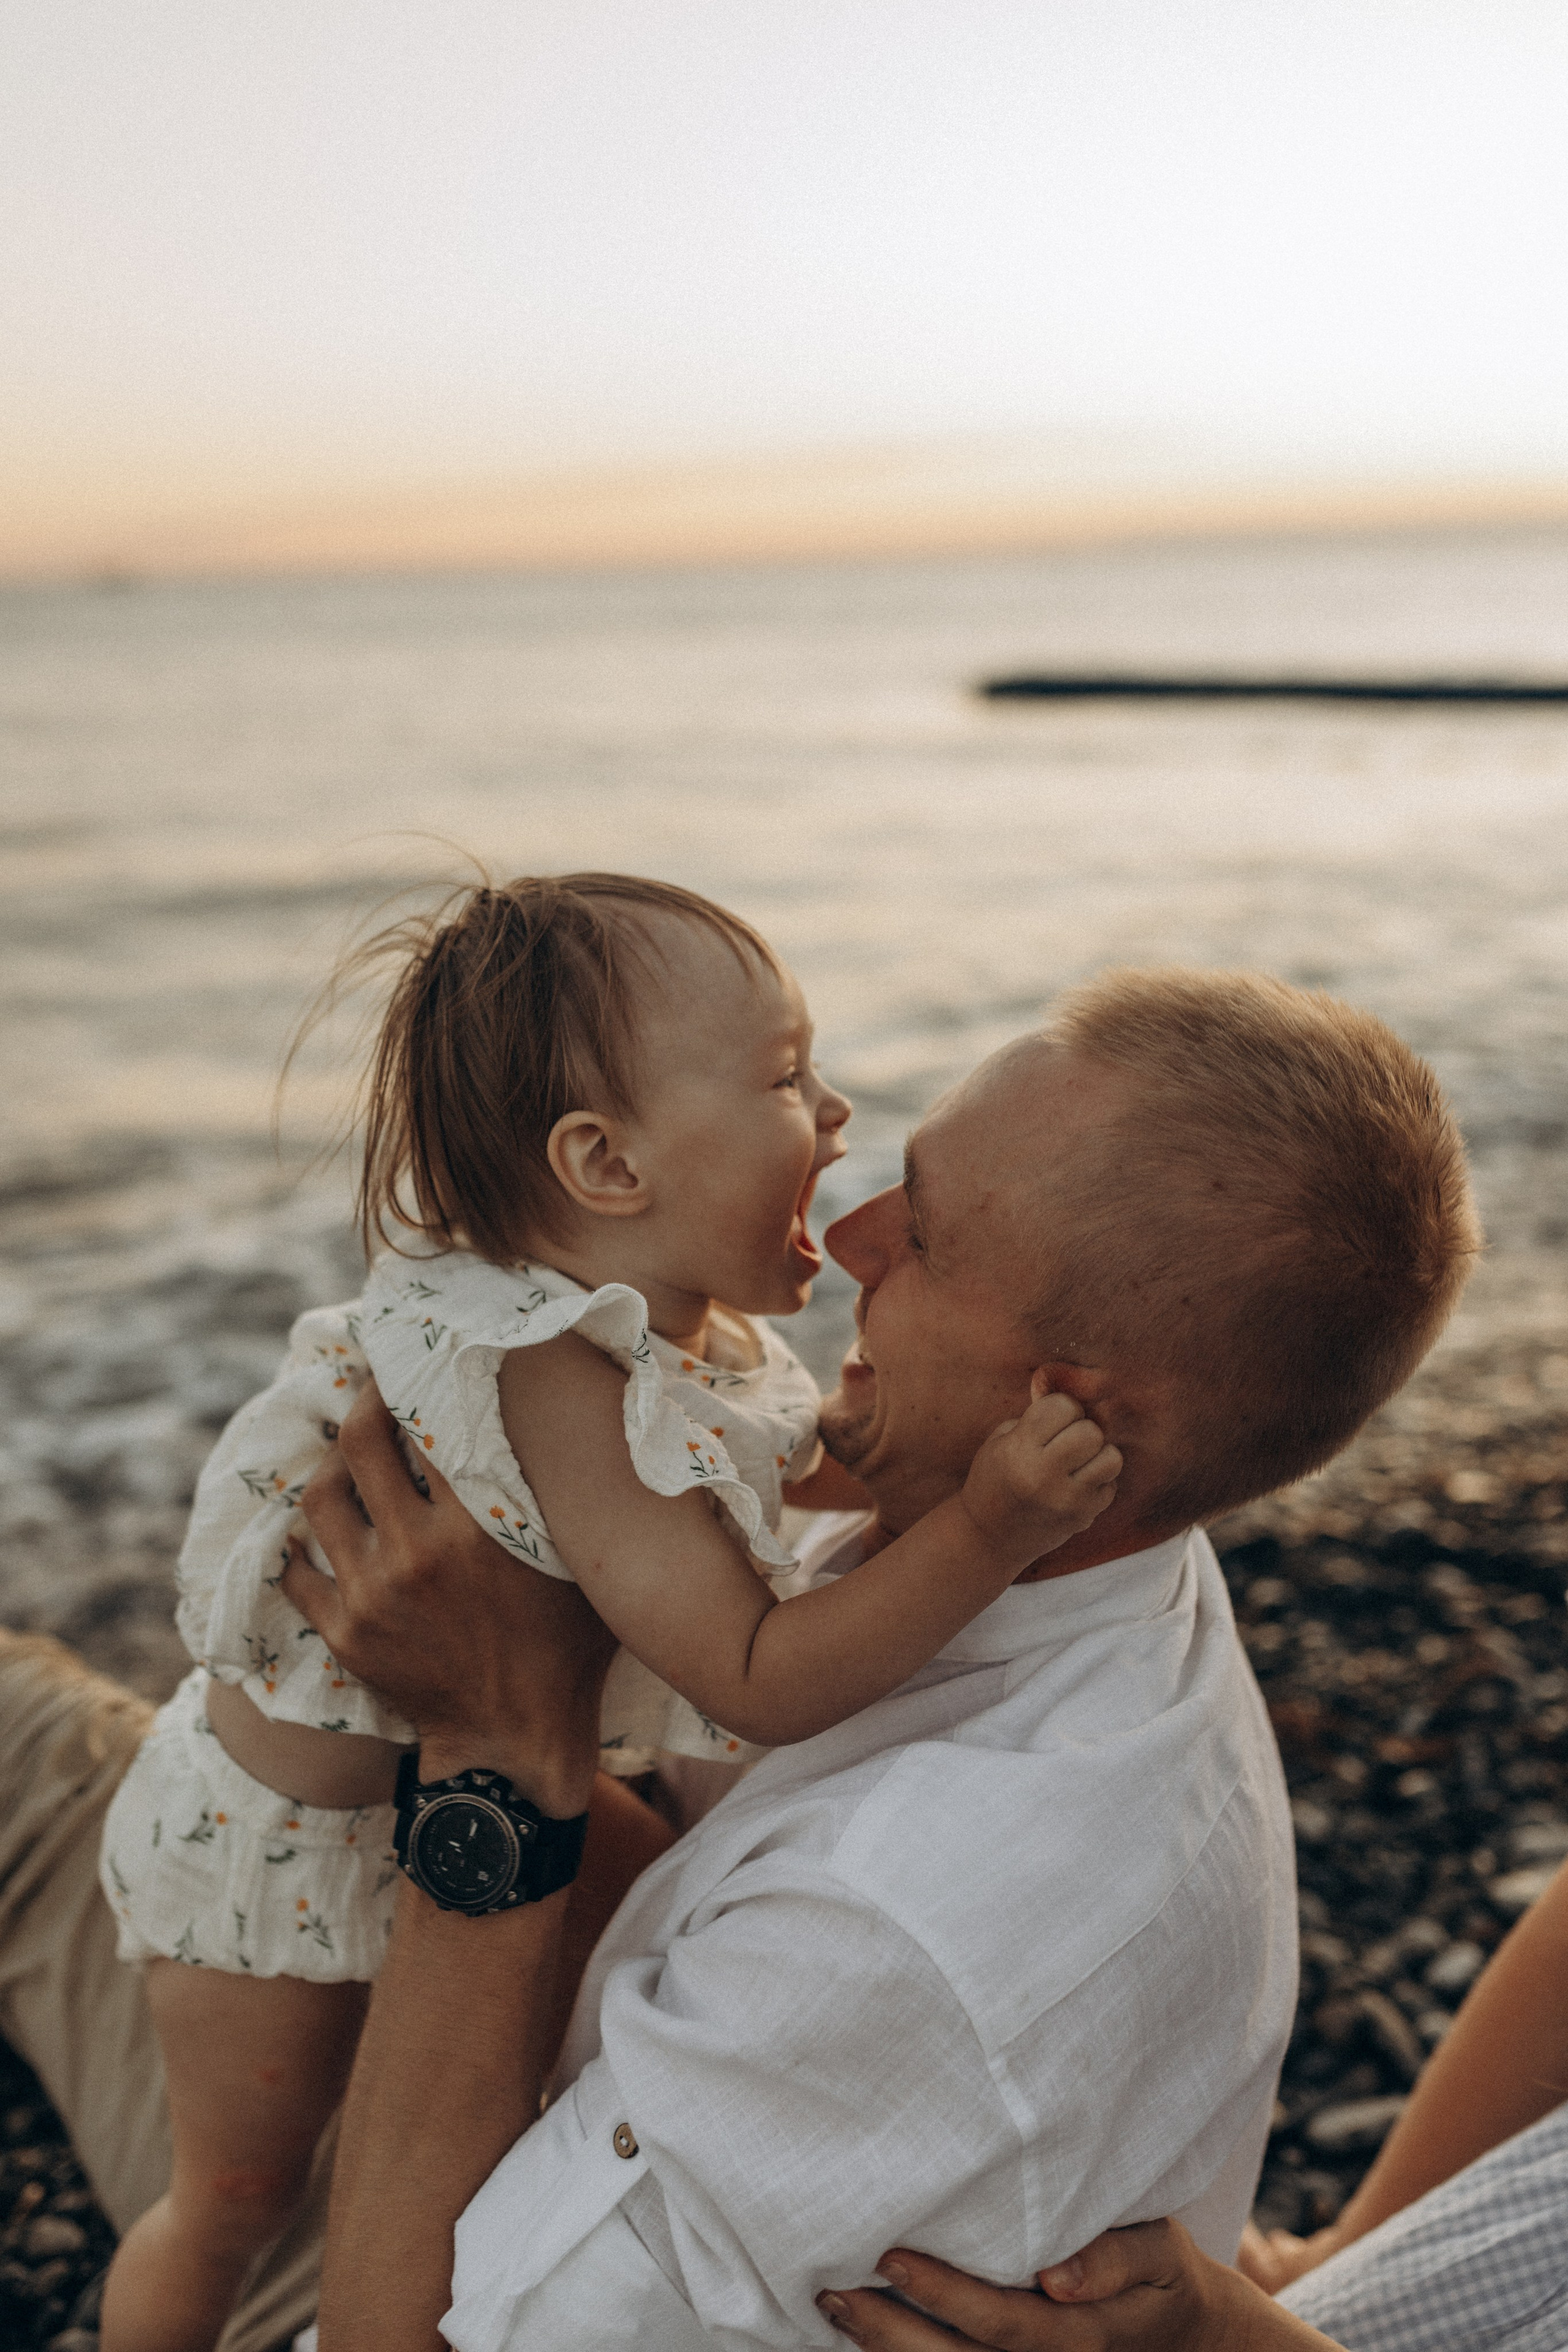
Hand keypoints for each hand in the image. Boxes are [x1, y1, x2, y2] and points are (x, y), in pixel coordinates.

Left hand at [282, 1380, 616, 1817]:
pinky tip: (321, 1522)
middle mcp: (416, 1553)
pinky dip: (302, 1540)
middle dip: (362, 1403)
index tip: (414, 1359)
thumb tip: (560, 1425)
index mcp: (477, 1529)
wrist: (515, 1739)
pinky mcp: (343, 1631)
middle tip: (372, 1386)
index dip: (415, 1383)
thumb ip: (564, 1499)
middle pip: (361, 1444)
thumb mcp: (579, 1563)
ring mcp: (371, 1594)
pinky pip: (299, 1567)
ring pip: (321, 1499)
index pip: (428, 1426)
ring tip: (347, 1452)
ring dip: (330, 1464)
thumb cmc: (565, 1646)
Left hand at [817, 2226, 1331, 2351]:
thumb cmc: (1158, 2273)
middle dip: (891, 2330)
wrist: (1182, 2331)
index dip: (944, 2294)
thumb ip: (1113, 2257)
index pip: (1002, 2321)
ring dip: (884, 2348)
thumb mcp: (1157, 2251)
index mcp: (1079, 2333)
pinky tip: (864, 2334)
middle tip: (834, 2289)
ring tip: (832, 2306)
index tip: (891, 2256)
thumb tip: (1056, 2277)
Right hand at [959, 1372, 1121, 1563]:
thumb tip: (1073, 1392)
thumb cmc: (994, 1480)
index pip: (1062, 1406)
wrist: (990, 1538)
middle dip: (1081, 1429)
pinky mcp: (1083, 1518)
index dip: (1061, 1409)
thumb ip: (1034, 1418)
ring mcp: (1067, 1500)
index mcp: (1018, 1450)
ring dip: (1097, 1455)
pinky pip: (1111, 1485)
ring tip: (1078, 1461)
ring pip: (1111, 1458)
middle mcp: (1044, 1476)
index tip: (1051, 1422)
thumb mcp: (1000, 1441)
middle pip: (1091, 1432)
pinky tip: (1076, 1486)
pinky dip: (1098, 1482)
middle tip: (1067, 1441)